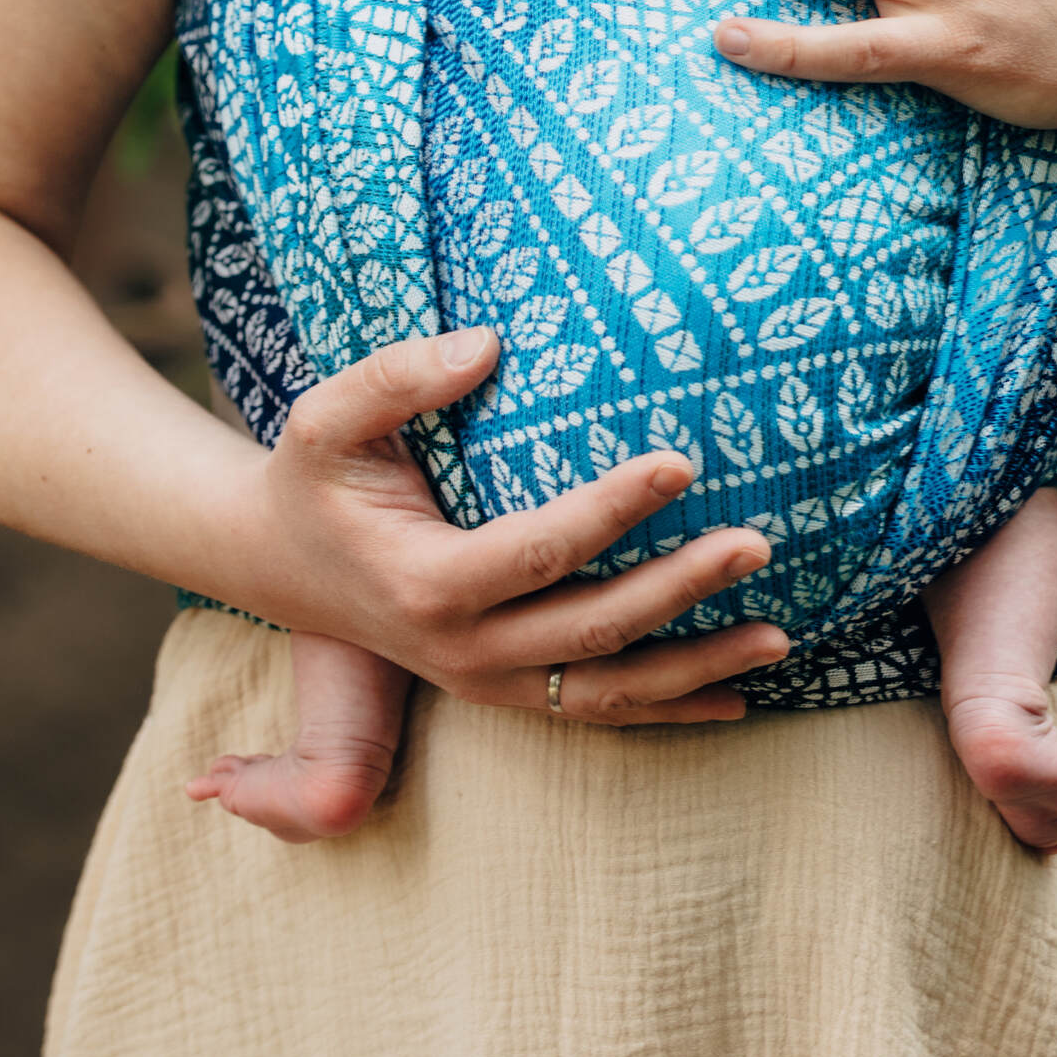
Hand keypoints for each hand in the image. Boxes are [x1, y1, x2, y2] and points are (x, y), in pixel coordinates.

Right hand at [239, 328, 789, 723]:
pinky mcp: (506, 689)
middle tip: (755, 544)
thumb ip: (397, 376)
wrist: (278, 562)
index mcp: (426, 582)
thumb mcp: (326, 417)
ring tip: (778, 634)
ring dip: (696, 668)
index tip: (681, 462)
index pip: (540, 549)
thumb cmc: (314, 477)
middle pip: (591, 630)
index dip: (613, 510)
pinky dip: (670, 708)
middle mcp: (462, 649)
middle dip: (679, 589)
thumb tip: (487, 344)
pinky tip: (740, 696)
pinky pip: (596, 712)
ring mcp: (486, 681)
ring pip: (606, 691)